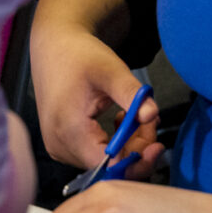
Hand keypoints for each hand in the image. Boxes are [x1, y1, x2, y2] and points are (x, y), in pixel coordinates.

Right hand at [29, 19, 160, 175]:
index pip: (109, 165)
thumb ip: (132, 94)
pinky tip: (119, 122)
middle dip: (136, 148)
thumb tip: (152, 115)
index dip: (137, 160)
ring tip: (134, 115)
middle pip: (109, 165)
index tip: (157, 145)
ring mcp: (59, 147)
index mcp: (68, 130)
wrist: (54, 47)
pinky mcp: (62, 144)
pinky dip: (114, 142)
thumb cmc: (79, 55)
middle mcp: (59, 145)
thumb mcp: (110, 71)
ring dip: (127, 144)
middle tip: (149, 121)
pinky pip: (95, 154)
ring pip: (105, 161)